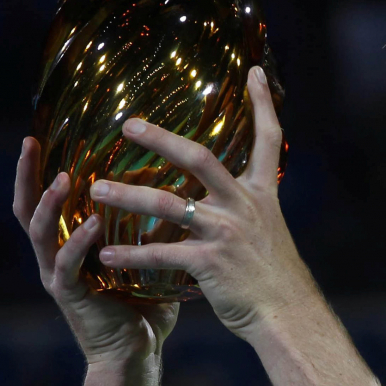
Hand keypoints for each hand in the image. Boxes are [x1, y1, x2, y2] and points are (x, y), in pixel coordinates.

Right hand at [13, 137, 178, 368]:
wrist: (137, 358)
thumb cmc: (143, 311)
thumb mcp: (148, 261)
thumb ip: (152, 232)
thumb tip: (177, 193)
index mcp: (69, 247)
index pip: (45, 201)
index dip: (38, 170)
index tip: (39, 136)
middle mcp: (55, 259)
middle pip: (27, 209)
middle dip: (27, 175)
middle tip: (30, 142)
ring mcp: (59, 278)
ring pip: (40, 233)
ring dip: (49, 204)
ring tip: (64, 177)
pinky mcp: (70, 298)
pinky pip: (68, 265)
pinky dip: (78, 242)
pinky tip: (91, 223)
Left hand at [88, 66, 316, 339]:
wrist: (288, 314)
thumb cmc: (274, 276)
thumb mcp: (268, 230)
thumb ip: (246, 206)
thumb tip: (227, 192)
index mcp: (259, 194)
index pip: (267, 140)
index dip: (262, 104)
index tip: (251, 71)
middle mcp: (243, 206)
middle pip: (200, 159)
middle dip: (162, 139)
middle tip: (127, 125)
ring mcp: (225, 232)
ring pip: (169, 205)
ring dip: (129, 196)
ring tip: (97, 191)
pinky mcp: (210, 262)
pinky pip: (161, 253)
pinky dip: (131, 254)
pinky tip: (103, 255)